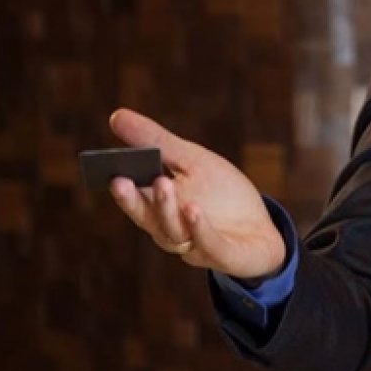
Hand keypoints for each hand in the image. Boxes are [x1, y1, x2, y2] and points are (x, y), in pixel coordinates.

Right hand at [106, 108, 286, 280]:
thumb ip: (157, 143)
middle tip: (120, 180)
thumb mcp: (192, 161)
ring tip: (162, 182)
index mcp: (157, 208)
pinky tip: (193, 209)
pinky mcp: (224, 255)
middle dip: (133, 200)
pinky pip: (208, 244)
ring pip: (173, 232)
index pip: (134, 198)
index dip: (122, 187)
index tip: (109, 169)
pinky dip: (199, 228)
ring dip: (166, 209)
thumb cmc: (221, 193)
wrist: (262, 229)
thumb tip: (116, 115)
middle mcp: (170, 230)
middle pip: (147, 217)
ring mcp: (195, 246)